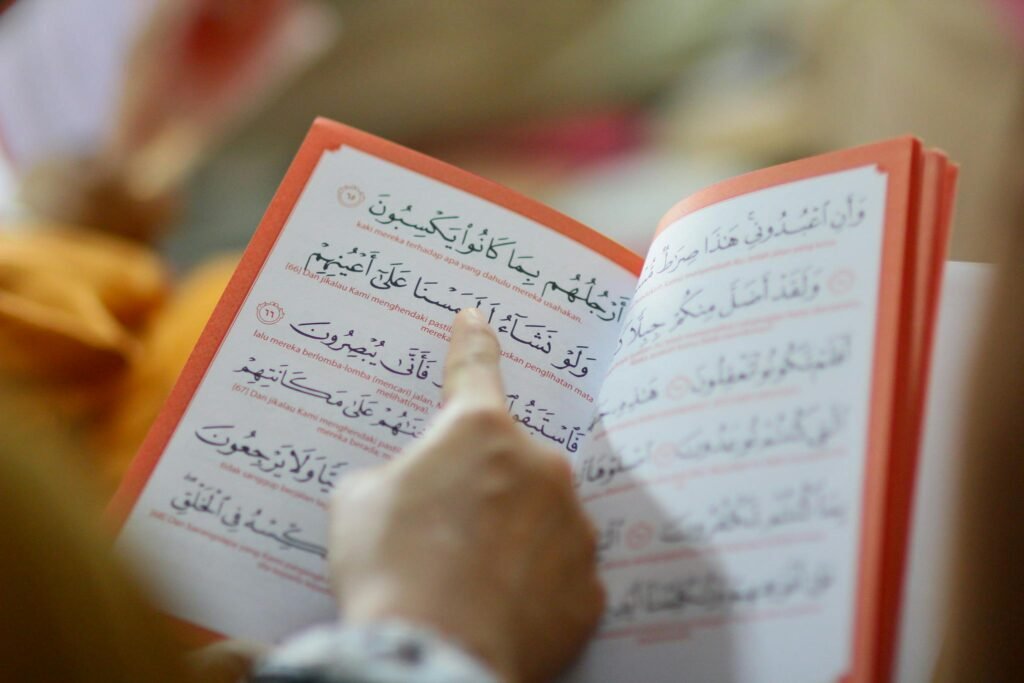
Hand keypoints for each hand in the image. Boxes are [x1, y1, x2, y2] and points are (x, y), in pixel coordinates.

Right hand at [328, 308, 603, 682]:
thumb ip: (391, 475)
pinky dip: (535, 584)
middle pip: (511, 460)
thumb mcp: (356, 503)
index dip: (472, 342)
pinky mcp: (589, 587)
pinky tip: (502, 607)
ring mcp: (573, 527)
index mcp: (480, 432)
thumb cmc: (388, 571)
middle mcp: (540, 467)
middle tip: (446, 529)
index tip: (477, 318)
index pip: (475, 368)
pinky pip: (559, 572)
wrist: (433, 657)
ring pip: (542, 516)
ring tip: (470, 580)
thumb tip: (404, 486)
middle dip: (483, 485)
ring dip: (513, 535)